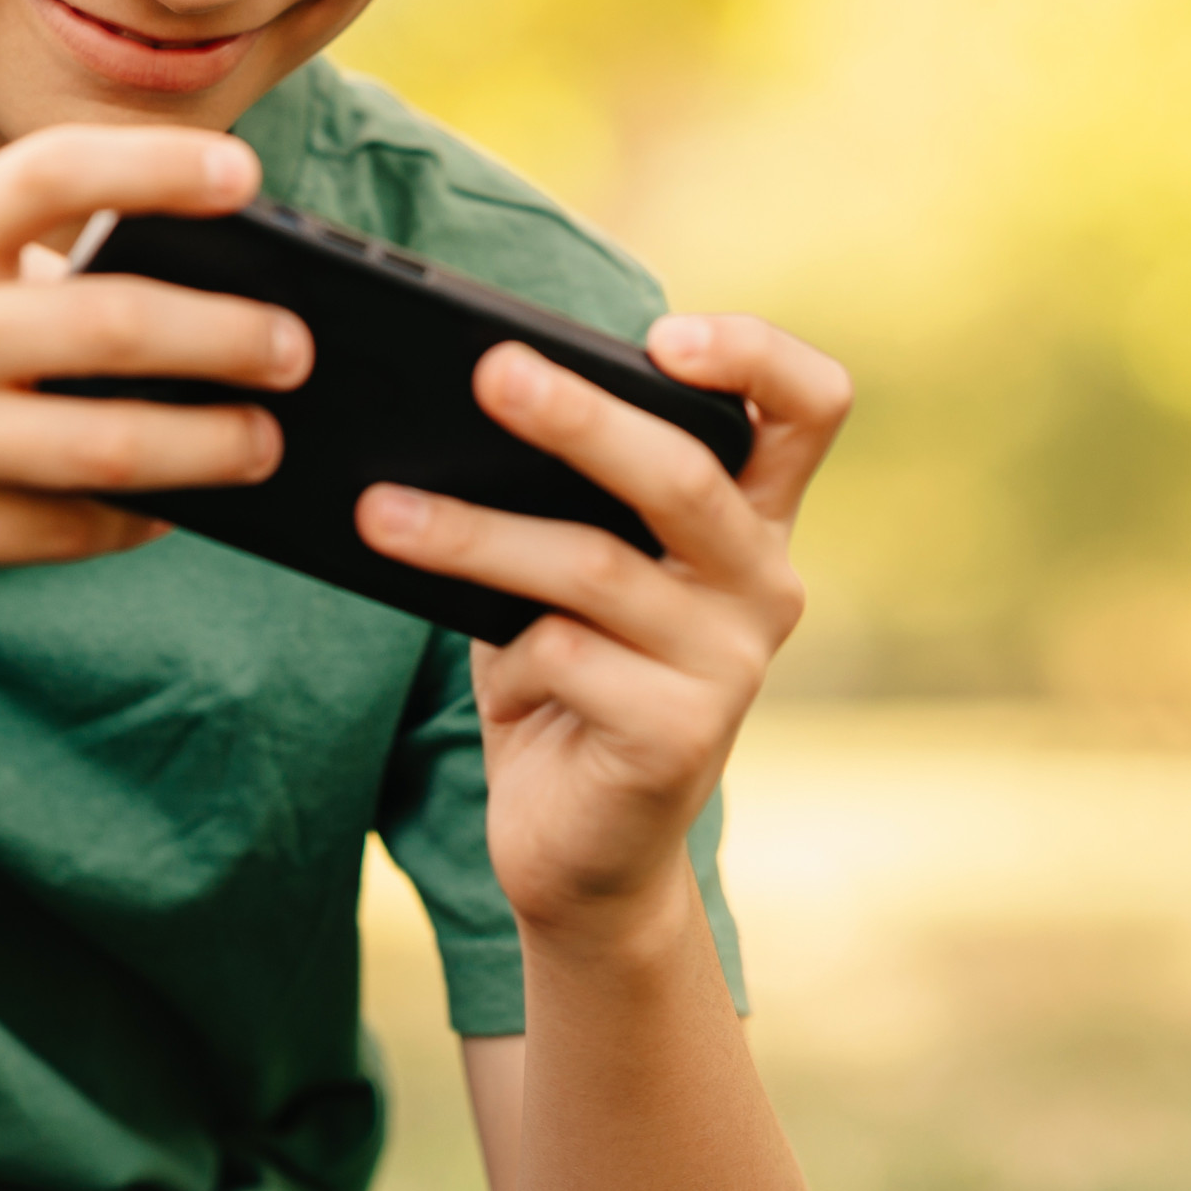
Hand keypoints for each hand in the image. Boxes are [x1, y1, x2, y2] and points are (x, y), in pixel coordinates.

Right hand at [0, 126, 310, 585]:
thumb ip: (6, 266)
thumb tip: (163, 289)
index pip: (48, 173)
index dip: (154, 164)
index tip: (244, 173)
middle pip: (112, 323)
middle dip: (229, 338)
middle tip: (296, 347)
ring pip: (108, 445)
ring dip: (210, 447)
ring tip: (264, 441)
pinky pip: (61, 529)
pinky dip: (133, 518)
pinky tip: (171, 507)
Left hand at [354, 317, 850, 943]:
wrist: (581, 853)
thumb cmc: (565, 678)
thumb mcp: (569, 568)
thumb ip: (559, 495)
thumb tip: (468, 405)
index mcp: (750, 522)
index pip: (809, 406)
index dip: (753, 354)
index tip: (659, 337)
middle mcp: (763, 584)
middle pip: (686, 473)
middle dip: (581, 417)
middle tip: (489, 373)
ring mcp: (730, 664)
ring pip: (595, 566)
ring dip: (475, 534)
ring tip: (381, 510)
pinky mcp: (679, 737)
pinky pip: (567, 657)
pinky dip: (505, 656)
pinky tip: (489, 677)